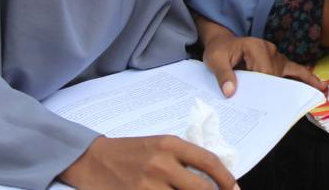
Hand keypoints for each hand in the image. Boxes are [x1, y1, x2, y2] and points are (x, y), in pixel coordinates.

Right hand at [58, 135, 235, 188]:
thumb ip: (184, 159)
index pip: (209, 161)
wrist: (94, 159)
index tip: (234, 189)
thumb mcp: (160, 145)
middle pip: (200, 189)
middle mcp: (162, 163)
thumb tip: (213, 180)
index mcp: (171, 144)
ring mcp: (147, 185)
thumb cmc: (133, 152)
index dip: (226, 179)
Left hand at [196, 15, 325, 95]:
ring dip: (305, 81)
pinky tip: (317, 84)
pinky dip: (304, 76)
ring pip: (291, 70)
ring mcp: (275, 54)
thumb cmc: (218, 50)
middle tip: (293, 106)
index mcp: (255, 47)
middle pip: (279, 73)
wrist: (221, 42)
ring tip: (321, 91)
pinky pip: (293, 68)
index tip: (269, 104)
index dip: (266, 87)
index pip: (265, 71)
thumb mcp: (214, 60)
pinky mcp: (277, 60)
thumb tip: (230, 92)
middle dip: (283, 90)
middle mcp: (269, 49)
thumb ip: (222, 75)